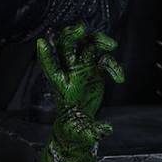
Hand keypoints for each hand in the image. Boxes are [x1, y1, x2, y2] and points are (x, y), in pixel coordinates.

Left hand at [36, 24, 123, 161]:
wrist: (80, 124)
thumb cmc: (74, 128)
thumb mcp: (81, 132)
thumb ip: (93, 132)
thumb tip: (107, 130)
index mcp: (61, 84)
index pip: (50, 66)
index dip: (46, 55)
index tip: (41, 42)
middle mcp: (70, 72)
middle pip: (67, 46)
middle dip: (72, 35)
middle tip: (81, 29)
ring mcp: (82, 68)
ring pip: (87, 45)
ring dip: (98, 40)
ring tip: (112, 45)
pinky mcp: (95, 70)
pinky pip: (104, 59)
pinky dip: (113, 65)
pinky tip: (120, 79)